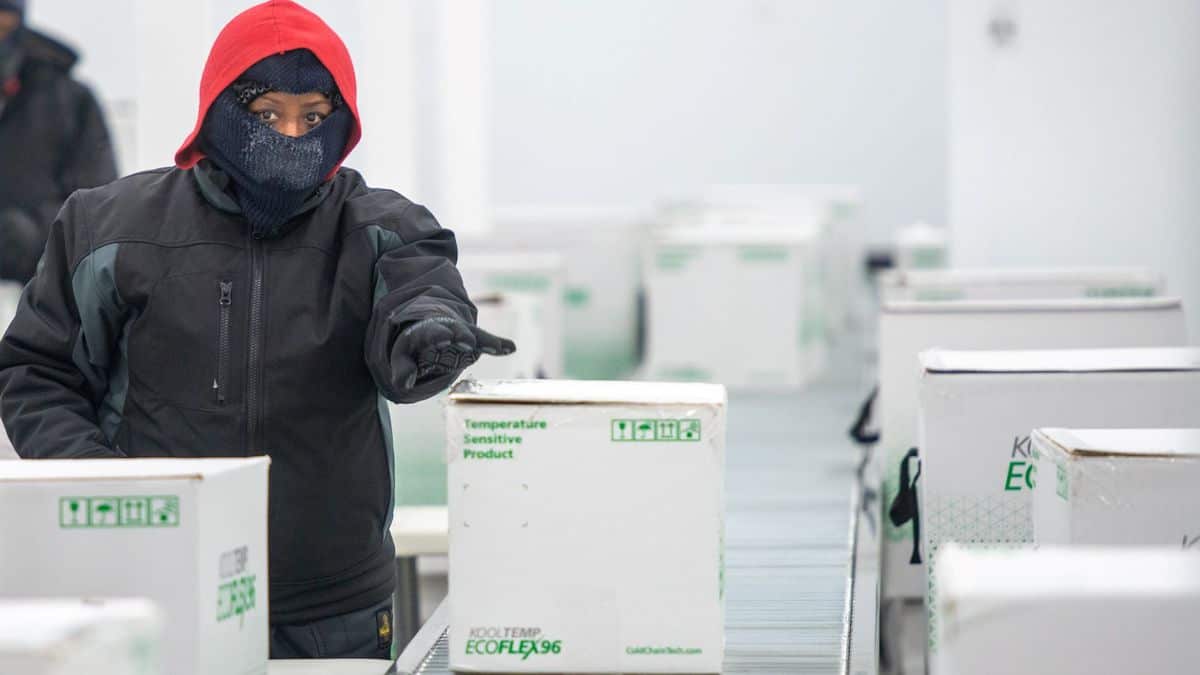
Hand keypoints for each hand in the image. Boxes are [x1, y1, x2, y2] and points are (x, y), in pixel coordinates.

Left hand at [390, 316, 515, 390]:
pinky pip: (486, 341)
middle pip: (455, 329)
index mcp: (425, 330)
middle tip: (468, 341)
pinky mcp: (474, 338)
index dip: (438, 334)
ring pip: (474, 334)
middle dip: (461, 334)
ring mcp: (462, 332)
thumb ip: (402, 369)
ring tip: (498, 347)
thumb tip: (405, 384)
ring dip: (485, 340)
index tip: (445, 337)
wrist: (427, 319)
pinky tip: (511, 348)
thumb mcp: (401, 354)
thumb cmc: (413, 343)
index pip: (431, 331)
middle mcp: (446, 327)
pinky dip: (498, 344)